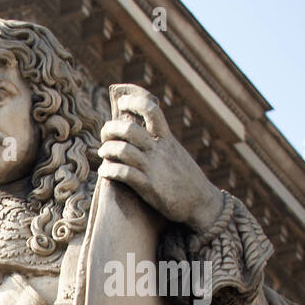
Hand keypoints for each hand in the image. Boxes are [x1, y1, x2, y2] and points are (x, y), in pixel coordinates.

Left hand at [98, 84, 223, 231]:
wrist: (201, 203)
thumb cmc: (184, 178)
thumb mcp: (175, 153)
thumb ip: (159, 142)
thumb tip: (140, 133)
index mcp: (167, 139)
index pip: (152, 110)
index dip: (135, 102)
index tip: (122, 102)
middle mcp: (160, 150)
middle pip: (130, 130)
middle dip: (111, 128)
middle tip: (105, 133)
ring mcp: (154, 168)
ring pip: (123, 150)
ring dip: (107, 150)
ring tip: (103, 153)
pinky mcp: (149, 187)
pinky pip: (124, 174)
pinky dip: (109, 170)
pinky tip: (105, 171)